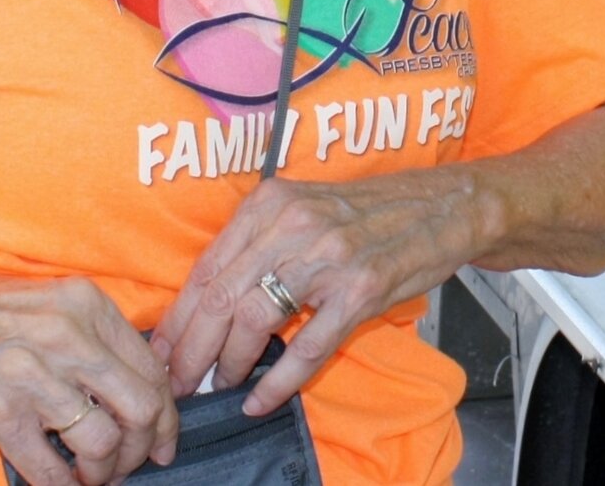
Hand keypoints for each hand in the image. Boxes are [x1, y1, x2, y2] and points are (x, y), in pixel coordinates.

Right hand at [0, 270, 179, 485]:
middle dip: (146, 447)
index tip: (164, 438)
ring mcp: (33, 378)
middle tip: (136, 463)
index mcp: (87, 306)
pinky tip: (63, 485)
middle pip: (141, 408)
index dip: (167, 414)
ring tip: (94, 476)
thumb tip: (138, 385)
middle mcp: (68, 339)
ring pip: (102, 443)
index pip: (151, 369)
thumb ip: (96, 337)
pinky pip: (51, 471)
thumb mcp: (51, 302)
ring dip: (106, 472)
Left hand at [158, 169, 488, 416]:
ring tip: (220, 386)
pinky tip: (261, 400)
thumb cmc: (368, 213)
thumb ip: (258, 244)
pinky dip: (279, 381)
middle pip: (220, 297)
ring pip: (255, 321)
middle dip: (191, 350)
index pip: (207, 268)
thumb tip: (206, 303)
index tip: (161, 352)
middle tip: (177, 384)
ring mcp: (329, 258)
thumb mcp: (303, 209)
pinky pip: (308, 346)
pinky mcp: (361, 291)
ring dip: (229, 364)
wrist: (442, 207)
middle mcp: (294, 225)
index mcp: (271, 203)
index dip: (178, 318)